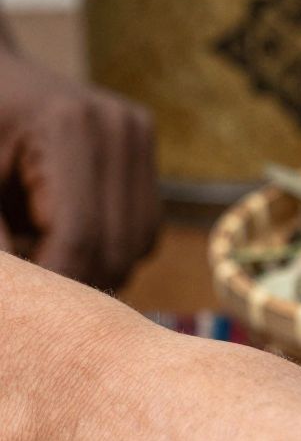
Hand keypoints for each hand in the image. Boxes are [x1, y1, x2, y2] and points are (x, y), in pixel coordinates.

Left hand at [0, 44, 157, 289]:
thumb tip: (14, 307)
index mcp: (70, 128)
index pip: (80, 240)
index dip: (54, 288)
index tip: (30, 312)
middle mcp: (119, 130)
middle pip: (116, 249)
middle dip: (74, 284)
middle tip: (36, 294)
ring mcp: (138, 137)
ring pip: (136, 247)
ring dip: (93, 268)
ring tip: (44, 253)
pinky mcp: (145, 148)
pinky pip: (142, 229)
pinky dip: (108, 248)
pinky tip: (67, 237)